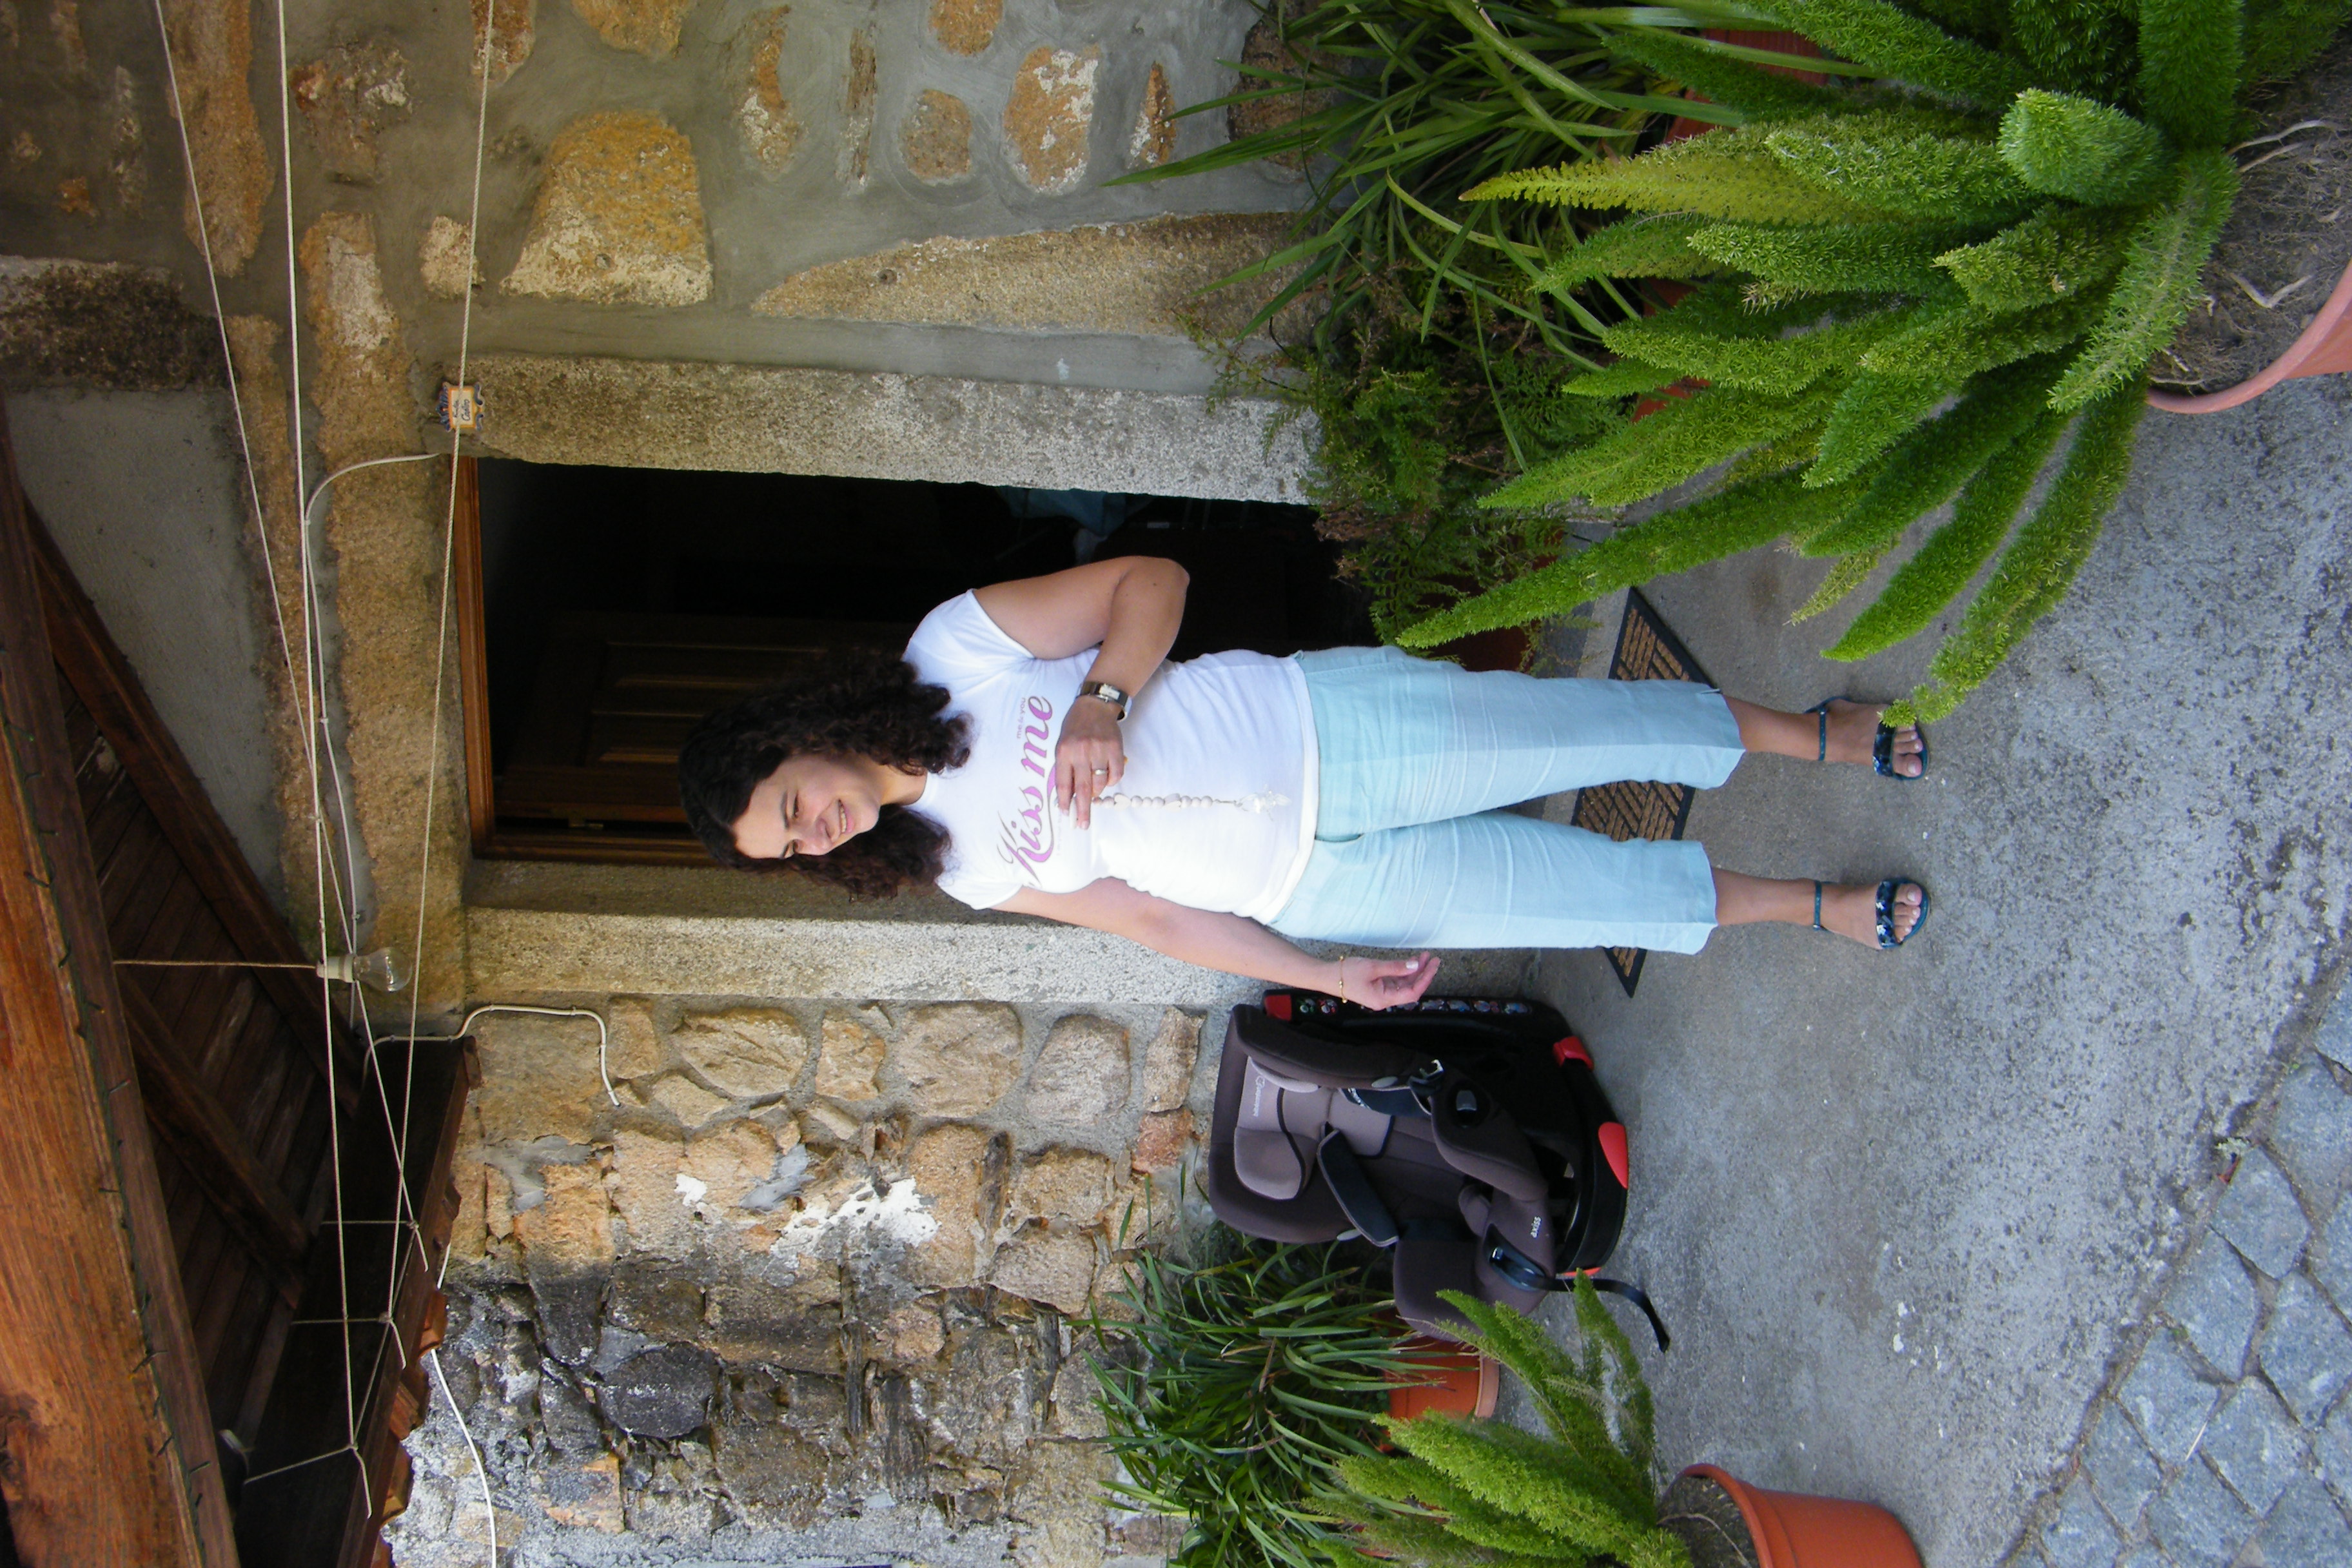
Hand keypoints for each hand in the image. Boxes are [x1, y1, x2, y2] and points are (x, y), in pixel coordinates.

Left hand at [1054, 697, 1125, 828]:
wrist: (1094, 706)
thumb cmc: (1075, 728)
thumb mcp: (1063, 745)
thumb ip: (1065, 768)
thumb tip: (1070, 796)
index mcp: (1064, 751)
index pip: (1063, 783)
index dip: (1064, 801)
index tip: (1066, 815)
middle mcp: (1081, 751)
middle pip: (1083, 788)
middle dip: (1082, 810)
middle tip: (1083, 825)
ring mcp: (1099, 749)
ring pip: (1101, 783)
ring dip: (1098, 791)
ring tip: (1095, 789)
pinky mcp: (1115, 748)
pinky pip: (1116, 774)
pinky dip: (1112, 781)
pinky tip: (1107, 777)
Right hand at [1333, 952, 1439, 1011]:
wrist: (1327, 975)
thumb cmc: (1347, 973)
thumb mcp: (1373, 967)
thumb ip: (1396, 967)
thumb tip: (1415, 965)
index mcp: (1383, 999)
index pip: (1412, 993)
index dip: (1425, 979)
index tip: (1433, 965)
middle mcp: (1385, 999)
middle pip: (1410, 989)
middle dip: (1422, 973)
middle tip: (1432, 958)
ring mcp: (1381, 993)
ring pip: (1404, 984)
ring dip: (1414, 971)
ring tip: (1423, 956)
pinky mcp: (1378, 987)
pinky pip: (1396, 981)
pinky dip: (1404, 971)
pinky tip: (1410, 961)